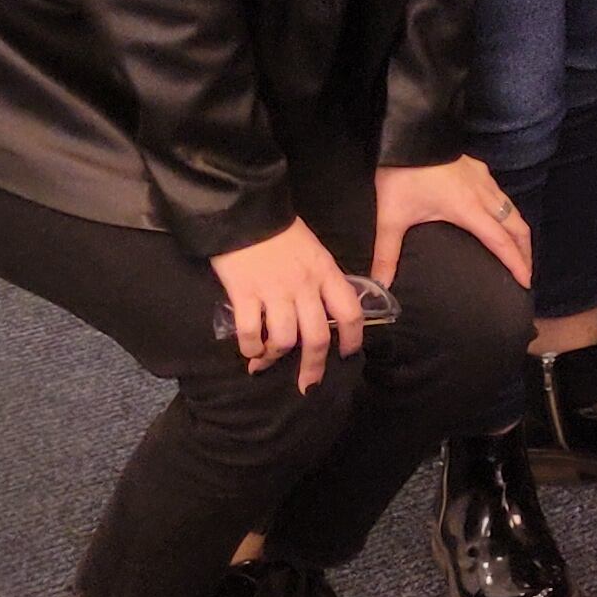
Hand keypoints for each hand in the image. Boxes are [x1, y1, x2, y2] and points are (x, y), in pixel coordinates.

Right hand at [212, 218, 373, 390]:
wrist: (246, 211)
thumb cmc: (281, 231)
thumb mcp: (314, 251)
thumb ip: (321, 280)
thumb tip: (323, 310)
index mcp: (326, 273)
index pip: (350, 312)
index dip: (353, 338)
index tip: (348, 355)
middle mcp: (304, 286)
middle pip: (317, 337)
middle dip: (314, 367)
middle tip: (309, 385)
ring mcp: (274, 291)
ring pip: (284, 340)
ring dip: (275, 358)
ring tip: (266, 362)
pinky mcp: (244, 294)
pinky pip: (251, 332)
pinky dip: (250, 348)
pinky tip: (249, 351)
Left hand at [372, 155, 531, 290]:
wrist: (411, 135)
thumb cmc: (404, 176)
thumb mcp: (392, 218)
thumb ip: (387, 254)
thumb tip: (379, 287)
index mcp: (469, 211)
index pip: (501, 242)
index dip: (516, 263)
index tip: (527, 282)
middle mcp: (485, 197)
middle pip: (517, 227)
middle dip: (525, 251)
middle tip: (527, 271)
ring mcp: (485, 181)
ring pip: (513, 210)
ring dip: (519, 232)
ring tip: (518, 249)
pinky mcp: (480, 170)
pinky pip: (503, 197)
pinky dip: (509, 214)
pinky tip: (499, 218)